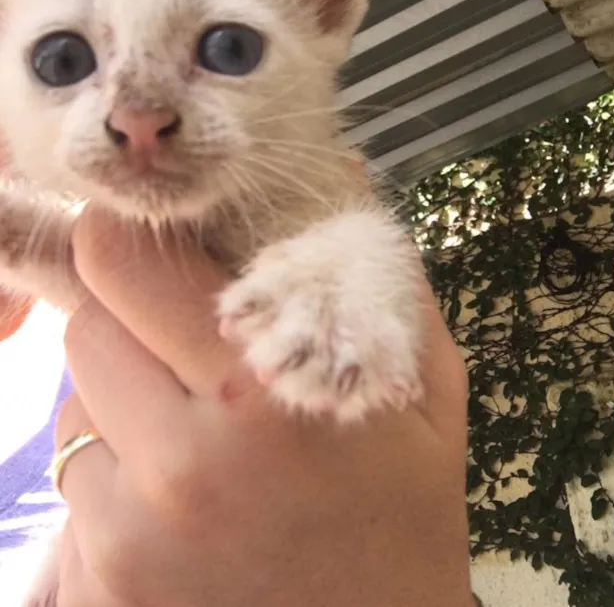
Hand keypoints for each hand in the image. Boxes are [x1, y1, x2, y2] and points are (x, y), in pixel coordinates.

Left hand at [55, 207, 473, 606]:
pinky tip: (179, 508)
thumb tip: (337, 166)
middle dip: (129, 320)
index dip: (126, 240)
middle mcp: (181, 462)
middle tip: (183, 344)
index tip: (150, 244)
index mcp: (262, 390)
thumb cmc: (407, 513)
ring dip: (121, 401)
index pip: (121, 266)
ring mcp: (128, 537)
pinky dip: (115, 478)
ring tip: (191, 435)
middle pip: (86, 328)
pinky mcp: (99, 589)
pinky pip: (75, 490)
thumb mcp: (425, 386)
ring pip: (73, 406)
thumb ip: (377, 273)